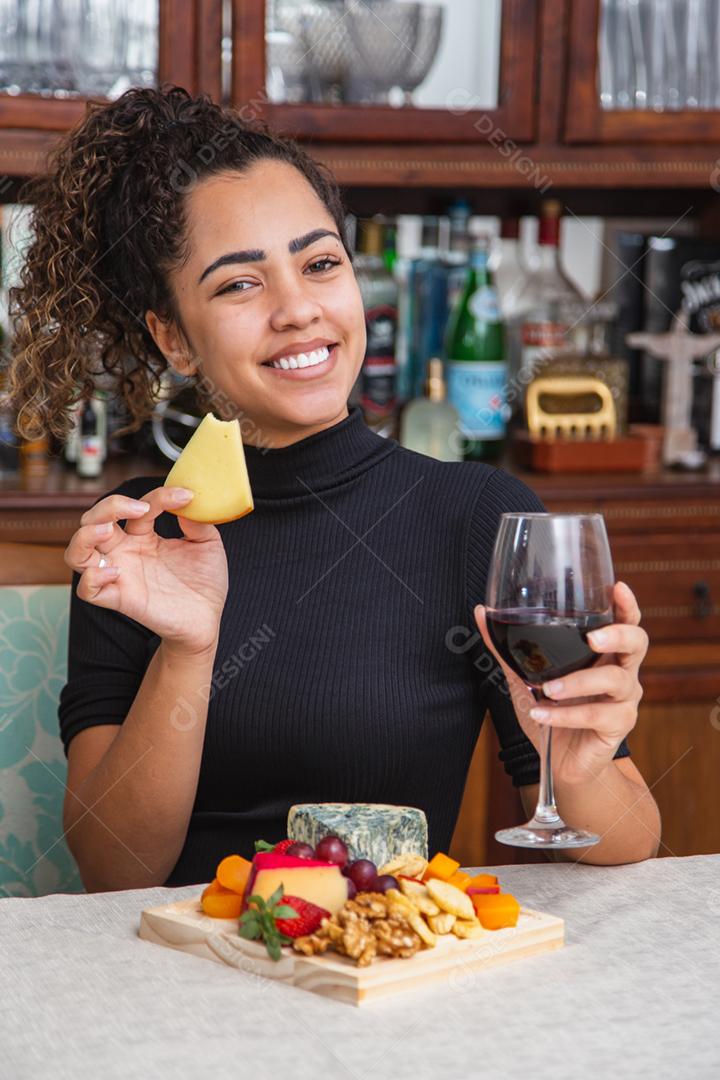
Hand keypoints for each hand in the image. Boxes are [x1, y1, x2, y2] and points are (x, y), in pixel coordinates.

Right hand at [64, 486, 228, 655]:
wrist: (207, 619)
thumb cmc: (204, 582)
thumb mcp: (208, 544)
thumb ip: (198, 522)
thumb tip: (188, 501)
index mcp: (143, 536)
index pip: (136, 507)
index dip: (158, 496)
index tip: (185, 496)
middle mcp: (125, 552)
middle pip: (92, 521)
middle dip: (107, 507)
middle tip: (139, 508)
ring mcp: (119, 574)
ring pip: (77, 552)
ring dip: (85, 536)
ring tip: (107, 530)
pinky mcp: (119, 598)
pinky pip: (87, 590)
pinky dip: (92, 577)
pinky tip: (116, 571)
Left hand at [474, 581, 647, 786]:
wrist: (561, 762)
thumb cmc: (550, 712)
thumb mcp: (523, 677)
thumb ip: (505, 647)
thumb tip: (481, 612)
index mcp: (604, 653)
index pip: (624, 622)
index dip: (626, 605)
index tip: (619, 588)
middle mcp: (621, 671)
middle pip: (637, 643)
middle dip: (617, 635)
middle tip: (592, 639)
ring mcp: (624, 699)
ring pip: (614, 680)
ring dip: (578, 682)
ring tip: (547, 689)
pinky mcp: (618, 726)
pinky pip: (595, 715)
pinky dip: (564, 715)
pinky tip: (540, 714)